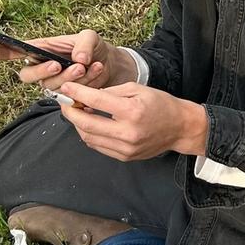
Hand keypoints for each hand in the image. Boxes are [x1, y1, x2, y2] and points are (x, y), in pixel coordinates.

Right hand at [0, 28, 137, 90]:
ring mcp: (53, 85)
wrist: (113, 65)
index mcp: (41, 50)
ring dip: (70, 77)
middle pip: (27, 76)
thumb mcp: (91, 37)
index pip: (14, 51)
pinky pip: (69, 95)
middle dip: (42, 72)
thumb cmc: (95, 48)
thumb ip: (84, 43)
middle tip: (59, 65)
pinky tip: (96, 71)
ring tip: (88, 66)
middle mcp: (42, 69)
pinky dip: (86, 83)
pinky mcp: (67, 97)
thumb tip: (78, 58)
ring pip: (51, 86)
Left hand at [58, 82, 208, 161]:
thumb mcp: (138, 89)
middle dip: (70, 112)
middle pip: (86, 124)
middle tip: (65, 102)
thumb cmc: (160, 104)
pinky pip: (99, 146)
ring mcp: (125, 148)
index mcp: (132, 111)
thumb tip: (88, 96)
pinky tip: (89, 124)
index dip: (77, 93)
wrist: (179, 127)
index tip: (66, 88)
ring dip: (78, 125)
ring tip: (77, 112)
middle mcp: (127, 132)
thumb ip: (112, 92)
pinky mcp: (125, 157)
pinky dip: (90, 135)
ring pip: (89, 138)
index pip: (96, 101)